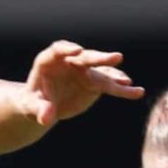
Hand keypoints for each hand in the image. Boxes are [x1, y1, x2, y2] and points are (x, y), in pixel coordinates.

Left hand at [25, 40, 143, 125]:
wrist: (44, 106)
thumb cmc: (34, 102)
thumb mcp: (31, 107)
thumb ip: (40, 110)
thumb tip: (46, 118)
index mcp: (49, 61)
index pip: (58, 50)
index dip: (67, 49)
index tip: (78, 50)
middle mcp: (70, 62)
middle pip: (86, 57)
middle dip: (100, 58)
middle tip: (117, 58)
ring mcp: (85, 71)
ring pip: (102, 71)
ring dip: (115, 76)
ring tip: (127, 82)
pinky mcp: (95, 83)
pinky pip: (110, 85)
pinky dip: (122, 89)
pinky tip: (136, 92)